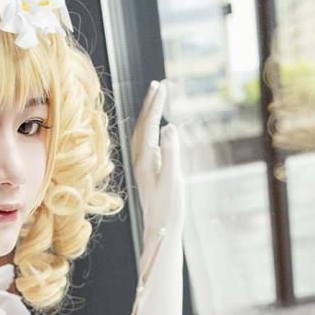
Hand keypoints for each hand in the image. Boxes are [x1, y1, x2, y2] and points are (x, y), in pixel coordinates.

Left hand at [130, 80, 183, 232]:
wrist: (161, 230)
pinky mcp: (149, 172)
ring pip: (142, 134)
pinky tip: (156, 126)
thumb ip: (171, 153)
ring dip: (148, 115)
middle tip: (157, 85)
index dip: (156, 106)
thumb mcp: (173, 180)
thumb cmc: (169, 208)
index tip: (162, 87)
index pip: (149, 126)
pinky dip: (150, 129)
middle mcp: (140, 161)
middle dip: (150, 105)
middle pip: (142, 126)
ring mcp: (143, 166)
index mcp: (145, 161)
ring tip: (156, 99)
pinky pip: (147, 143)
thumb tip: (169, 127)